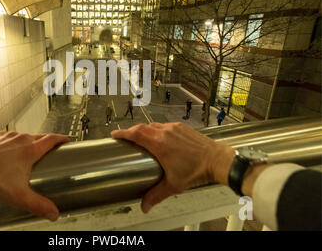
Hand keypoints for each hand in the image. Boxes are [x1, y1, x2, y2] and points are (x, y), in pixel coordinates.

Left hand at [0, 131, 68, 220]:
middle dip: (47, 143)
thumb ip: (39, 205)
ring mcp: (6, 137)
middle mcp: (19, 139)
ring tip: (28, 156)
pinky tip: (8, 156)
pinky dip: (13, 145)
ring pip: (23, 137)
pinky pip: (9, 139)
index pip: (52, 139)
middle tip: (50, 152)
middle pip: (39, 137)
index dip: (61, 139)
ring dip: (29, 144)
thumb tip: (54, 213)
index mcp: (29, 150)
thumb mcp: (18, 196)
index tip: (66, 141)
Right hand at [111, 122, 234, 212]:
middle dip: (131, 131)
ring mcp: (174, 128)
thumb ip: (156, 195)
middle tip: (125, 136)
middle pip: (142, 128)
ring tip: (141, 137)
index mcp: (159, 144)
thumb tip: (144, 206)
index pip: (135, 134)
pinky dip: (158, 130)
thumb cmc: (197, 171)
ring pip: (154, 125)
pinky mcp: (182, 127)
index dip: (123, 133)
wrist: (217, 160)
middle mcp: (165, 132)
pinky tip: (160, 138)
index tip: (115, 134)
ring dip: (145, 130)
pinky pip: (165, 126)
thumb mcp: (173, 185)